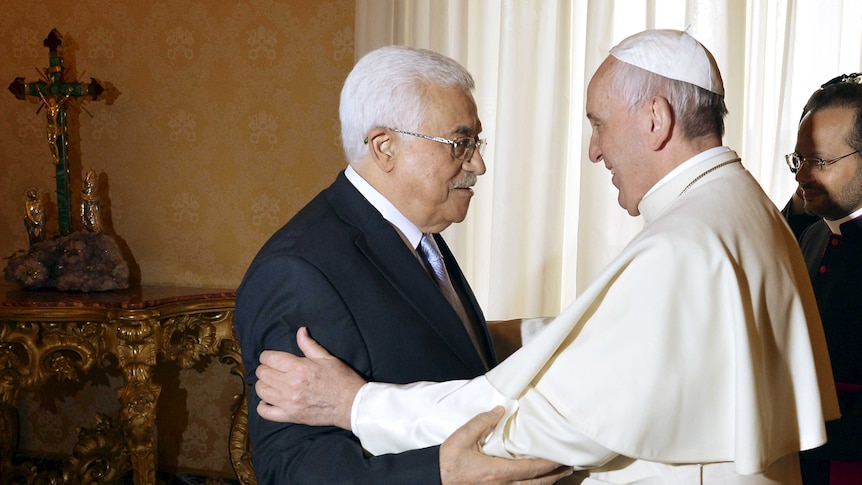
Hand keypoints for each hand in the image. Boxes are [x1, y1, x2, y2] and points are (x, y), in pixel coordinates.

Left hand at [255, 327, 364, 429]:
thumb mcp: (327, 358)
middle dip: (265, 369)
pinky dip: (262, 406)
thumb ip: (309, 345)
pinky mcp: (291, 416)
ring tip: (272, 383)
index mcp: (299, 368)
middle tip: (272, 369)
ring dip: (264, 385)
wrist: (352, 404)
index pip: (269, 358)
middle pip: (262, 374)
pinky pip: (265, 412)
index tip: (271, 357)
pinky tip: (269, 400)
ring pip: (261, 391)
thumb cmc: (341, 379)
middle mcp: (291, 385)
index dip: (267, 356)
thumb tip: (300, 330)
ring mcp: (289, 402)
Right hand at [440, 407, 572, 484]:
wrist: (432, 479)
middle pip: (535, 484)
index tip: (562, 458)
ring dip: (545, 483)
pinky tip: (534, 482)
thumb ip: (483, 422)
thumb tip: (500, 409)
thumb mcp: (462, 437)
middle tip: (568, 467)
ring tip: (557, 475)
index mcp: (497, 472)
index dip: (549, 464)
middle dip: (554, 476)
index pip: (531, 469)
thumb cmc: (447, 461)